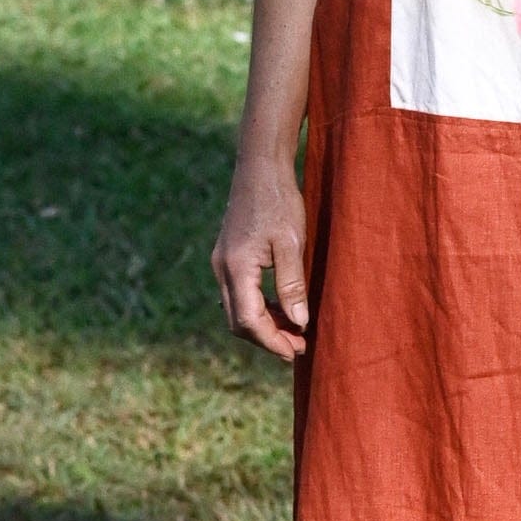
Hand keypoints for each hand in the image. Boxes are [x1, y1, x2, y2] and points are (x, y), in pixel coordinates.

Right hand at [212, 160, 308, 362]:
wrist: (260, 168)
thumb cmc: (279, 201)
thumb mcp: (292, 243)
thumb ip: (292, 285)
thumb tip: (299, 322)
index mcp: (236, 267)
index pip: (249, 320)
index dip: (272, 341)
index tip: (296, 351)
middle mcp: (222, 269)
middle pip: (239, 322)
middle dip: (268, 339)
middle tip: (299, 346)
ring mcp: (222, 264)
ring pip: (237, 310)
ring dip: (264, 325)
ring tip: (295, 331)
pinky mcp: (228, 258)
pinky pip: (239, 295)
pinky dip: (259, 308)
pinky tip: (282, 309)